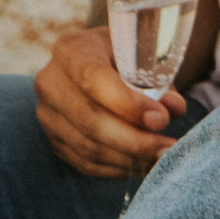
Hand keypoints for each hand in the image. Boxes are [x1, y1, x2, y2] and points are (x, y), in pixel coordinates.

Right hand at [34, 27, 184, 177]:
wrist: (102, 65)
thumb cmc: (128, 59)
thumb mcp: (145, 59)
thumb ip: (160, 83)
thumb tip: (172, 109)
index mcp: (71, 49)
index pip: (94, 79)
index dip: (128, 104)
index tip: (161, 120)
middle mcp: (51, 81)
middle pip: (89, 119)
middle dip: (134, 140)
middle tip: (168, 148)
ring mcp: (47, 114)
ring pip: (88, 147)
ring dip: (129, 158)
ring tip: (161, 158)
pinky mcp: (54, 141)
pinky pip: (85, 163)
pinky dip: (117, 169)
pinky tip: (141, 164)